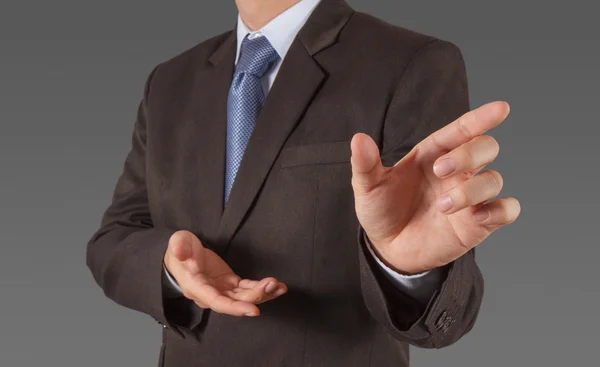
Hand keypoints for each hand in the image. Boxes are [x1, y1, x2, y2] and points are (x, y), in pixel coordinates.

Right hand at [164, 230, 286, 316]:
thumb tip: (179, 250)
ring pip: (244, 297)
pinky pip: (247, 288)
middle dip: (256, 296)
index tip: (254, 310)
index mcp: (197, 287)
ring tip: (279, 286)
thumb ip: (179, 246)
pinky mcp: (230, 283)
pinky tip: (276, 285)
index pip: (217, 301)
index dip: (235, 307)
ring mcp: (222, 289)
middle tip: (273, 285)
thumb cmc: (180, 249)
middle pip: (235, 301)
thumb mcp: (178, 242)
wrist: (182, 253)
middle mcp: (211, 293)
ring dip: (263, 293)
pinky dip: (261, 287)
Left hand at [350, 101, 520, 273]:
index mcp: (433, 154)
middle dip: (469, 153)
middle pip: (485, 147)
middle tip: (441, 170)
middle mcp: (456, 171)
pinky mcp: (478, 223)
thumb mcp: (368, 187)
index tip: (501, 109)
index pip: (462, 129)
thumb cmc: (382, 210)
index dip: (482, 118)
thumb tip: (358, 139)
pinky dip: (500, 210)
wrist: (388, 248)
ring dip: (472, 190)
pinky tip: (477, 217)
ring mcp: (469, 196)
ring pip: (493, 180)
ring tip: (442, 205)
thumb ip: (365, 163)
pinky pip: (506, 210)